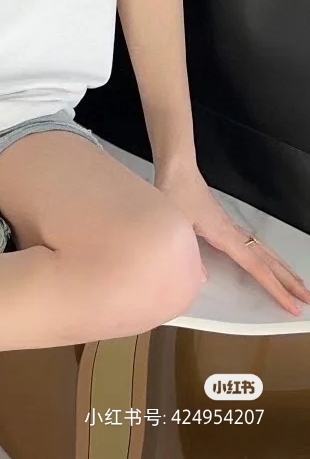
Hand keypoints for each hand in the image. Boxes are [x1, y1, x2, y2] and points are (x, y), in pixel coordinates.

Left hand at [155, 164, 309, 315]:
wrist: (178, 169)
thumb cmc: (176, 192)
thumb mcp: (178, 224)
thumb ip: (189, 254)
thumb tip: (201, 278)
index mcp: (225, 235)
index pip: (257, 267)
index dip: (276, 288)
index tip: (291, 304)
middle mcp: (233, 232)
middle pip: (269, 260)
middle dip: (290, 281)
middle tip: (307, 298)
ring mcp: (231, 226)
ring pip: (265, 251)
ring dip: (283, 269)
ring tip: (297, 283)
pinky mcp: (225, 223)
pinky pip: (254, 244)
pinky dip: (267, 256)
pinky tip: (268, 259)